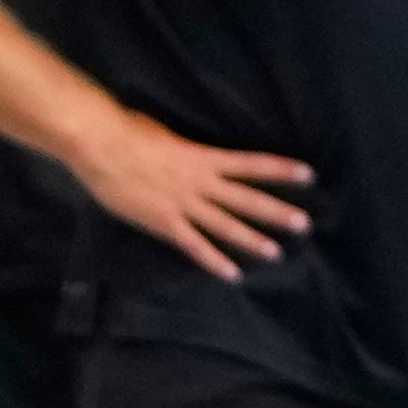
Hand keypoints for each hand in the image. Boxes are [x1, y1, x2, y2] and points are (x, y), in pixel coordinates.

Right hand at [71, 110, 313, 281]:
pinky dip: (213, 261)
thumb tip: (193, 152)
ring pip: (226, 226)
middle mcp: (200, 183)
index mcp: (203, 157)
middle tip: (305, 225)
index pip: (251, 163)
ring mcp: (184, 204)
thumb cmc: (128, 131)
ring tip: (277, 253)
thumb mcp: (166, 134)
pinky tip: (232, 275)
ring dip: (252, 240)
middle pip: (247, 200)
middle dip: (277, 213)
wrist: (99, 145)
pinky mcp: (164, 223)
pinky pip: (194, 246)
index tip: (308, 175)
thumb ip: (185, 149)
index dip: (280, 170)